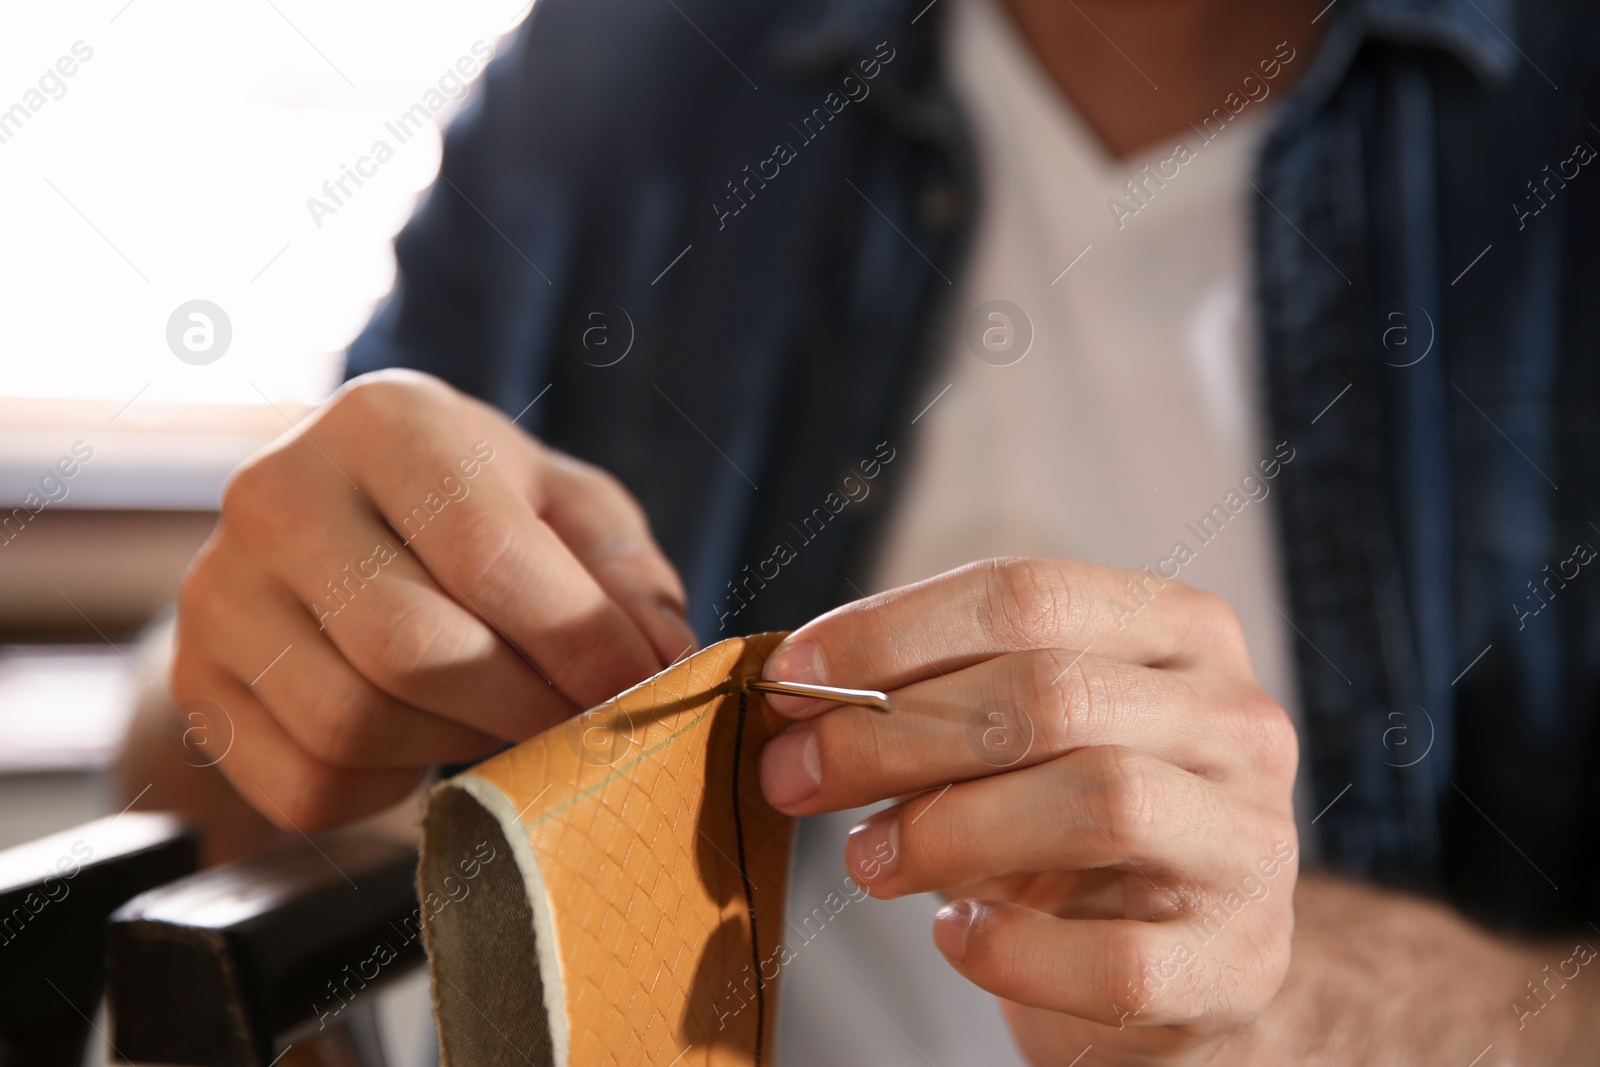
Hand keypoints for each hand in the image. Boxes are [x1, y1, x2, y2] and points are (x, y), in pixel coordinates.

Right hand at [172, 370, 695, 830]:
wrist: (337, 530)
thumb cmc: (473, 513)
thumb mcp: (562, 507)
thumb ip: (622, 570)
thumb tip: (662, 658)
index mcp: (384, 422)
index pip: (487, 552)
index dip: (578, 639)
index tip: (639, 685)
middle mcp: (277, 493)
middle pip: (412, 649)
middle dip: (522, 706)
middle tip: (580, 723)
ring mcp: (218, 591)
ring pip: (352, 724)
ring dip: (455, 746)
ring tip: (499, 720)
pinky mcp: (196, 682)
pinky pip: (305, 783)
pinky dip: (386, 787)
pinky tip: (417, 739)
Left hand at [757, 557, 1298, 1064]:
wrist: (1190, 953)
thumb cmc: (1074, 822)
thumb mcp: (1023, 732)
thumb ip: (937, 696)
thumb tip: (801, 698)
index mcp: (1180, 630)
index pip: (1026, 595)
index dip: (891, 632)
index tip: (791, 677)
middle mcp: (1236, 721)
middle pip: (1052, 695)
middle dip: (893, 733)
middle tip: (794, 775)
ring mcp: (1251, 844)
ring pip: (1097, 804)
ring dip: (944, 830)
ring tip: (867, 859)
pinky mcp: (1237, 964)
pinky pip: (1113, 959)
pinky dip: (1009, 949)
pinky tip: (955, 936)